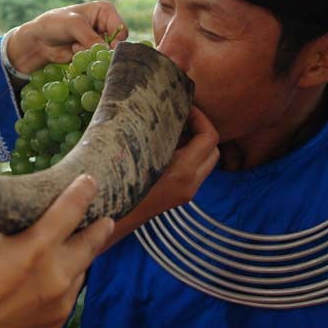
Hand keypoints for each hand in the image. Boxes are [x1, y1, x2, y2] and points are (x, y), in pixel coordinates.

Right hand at [0, 175, 112, 327]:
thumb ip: (2, 216)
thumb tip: (14, 199)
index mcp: (36, 247)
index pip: (72, 209)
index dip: (83, 191)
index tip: (89, 181)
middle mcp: (56, 273)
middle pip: (93, 241)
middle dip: (100, 226)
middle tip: (104, 216)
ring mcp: (60, 300)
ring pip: (83, 267)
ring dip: (82, 253)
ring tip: (76, 242)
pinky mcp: (57, 319)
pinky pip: (72, 290)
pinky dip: (68, 277)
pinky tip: (54, 273)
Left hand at [6, 1, 126, 75]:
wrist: (38, 40)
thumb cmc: (54, 24)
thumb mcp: (73, 25)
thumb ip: (91, 38)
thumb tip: (106, 52)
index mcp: (105, 11)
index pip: (122, 29)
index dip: (115, 41)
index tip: (103, 47)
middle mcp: (105, 25)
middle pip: (116, 44)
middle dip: (100, 48)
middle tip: (82, 45)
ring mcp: (98, 40)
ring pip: (106, 54)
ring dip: (89, 54)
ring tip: (74, 46)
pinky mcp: (91, 52)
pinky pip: (96, 61)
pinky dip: (86, 60)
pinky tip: (72, 52)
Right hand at [104, 105, 218, 249]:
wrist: (113, 221)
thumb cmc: (117, 185)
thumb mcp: (132, 155)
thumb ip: (148, 135)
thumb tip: (149, 107)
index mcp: (182, 172)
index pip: (208, 138)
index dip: (201, 118)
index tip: (185, 106)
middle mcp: (190, 184)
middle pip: (214, 150)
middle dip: (202, 129)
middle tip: (182, 116)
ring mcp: (187, 192)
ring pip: (206, 161)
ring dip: (196, 143)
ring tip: (173, 129)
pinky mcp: (181, 196)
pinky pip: (195, 170)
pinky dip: (189, 155)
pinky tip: (166, 147)